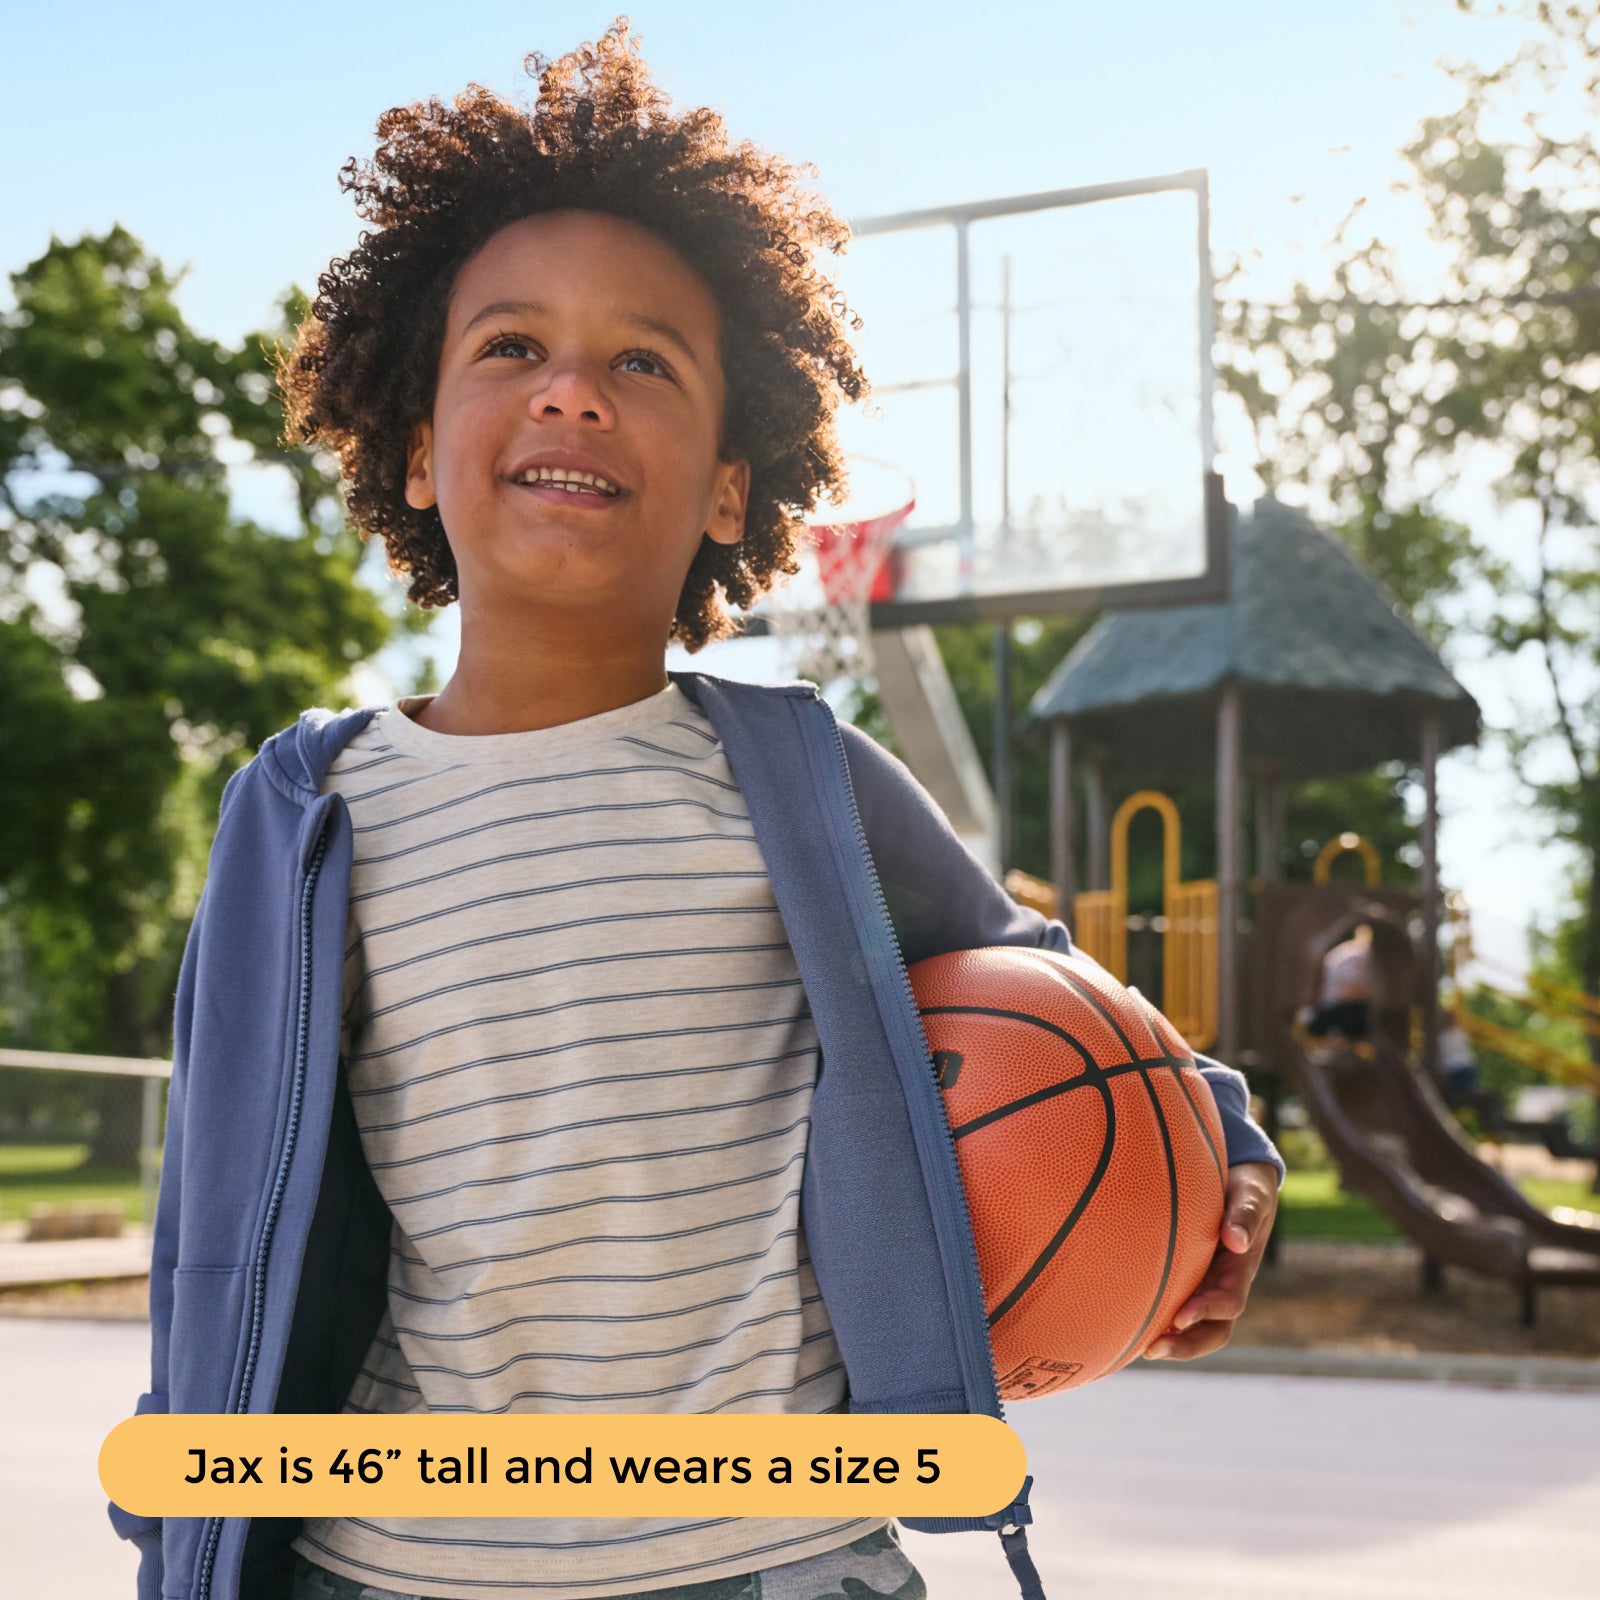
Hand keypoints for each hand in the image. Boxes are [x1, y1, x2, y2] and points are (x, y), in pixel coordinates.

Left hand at [1144, 1162, 1277, 1360]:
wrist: (1241, 1185)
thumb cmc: (1244, 1190)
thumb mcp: (1250, 1196)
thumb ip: (1245, 1215)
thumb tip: (1236, 1240)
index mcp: (1240, 1271)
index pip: (1229, 1303)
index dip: (1206, 1312)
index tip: (1180, 1318)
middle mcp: (1223, 1285)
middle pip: (1213, 1331)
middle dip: (1187, 1345)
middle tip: (1153, 1350)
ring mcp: (1206, 1286)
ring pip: (1193, 1327)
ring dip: (1171, 1341)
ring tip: (1139, 1349)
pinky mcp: (1189, 1279)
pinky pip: (1175, 1305)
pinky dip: (1159, 1318)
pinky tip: (1131, 1321)